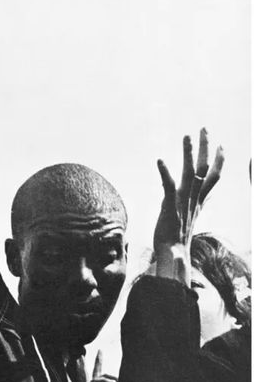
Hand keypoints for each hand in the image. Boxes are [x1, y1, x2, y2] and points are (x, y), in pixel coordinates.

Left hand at [153, 129, 223, 279]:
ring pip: (190, 172)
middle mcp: (193, 198)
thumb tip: (207, 196)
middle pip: (204, 168)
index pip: (213, 177)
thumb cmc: (177, 236)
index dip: (219, 161)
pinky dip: (165, 172)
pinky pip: (168, 185)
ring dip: (188, 153)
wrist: (172, 253)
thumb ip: (198, 202)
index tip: (221, 146)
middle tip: (204, 128)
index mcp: (198, 200)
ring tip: (186, 135)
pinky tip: (159, 159)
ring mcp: (182, 201)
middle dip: (205, 147)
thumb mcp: (191, 216)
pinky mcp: (169, 205)